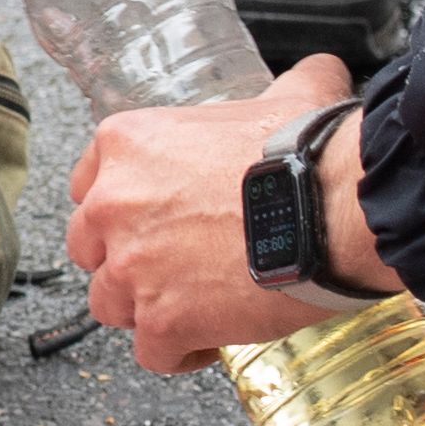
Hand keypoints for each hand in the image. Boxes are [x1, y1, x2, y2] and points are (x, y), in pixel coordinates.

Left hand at [64, 59, 381, 369]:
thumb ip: (287, 84)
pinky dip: (177, 353)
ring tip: (190, 305)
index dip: (121, 208)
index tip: (149, 219)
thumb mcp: (291, 97)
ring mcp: (132, 266)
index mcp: (128, 144)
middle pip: (89, 246)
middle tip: (171, 263)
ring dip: (145, 307)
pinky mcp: (162, 319)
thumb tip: (318, 73)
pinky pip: (151, 352)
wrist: (336, 208)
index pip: (88, 183)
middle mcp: (114, 204)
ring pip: (108, 302)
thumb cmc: (311, 155)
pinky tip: (207, 342)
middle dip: (123, 258)